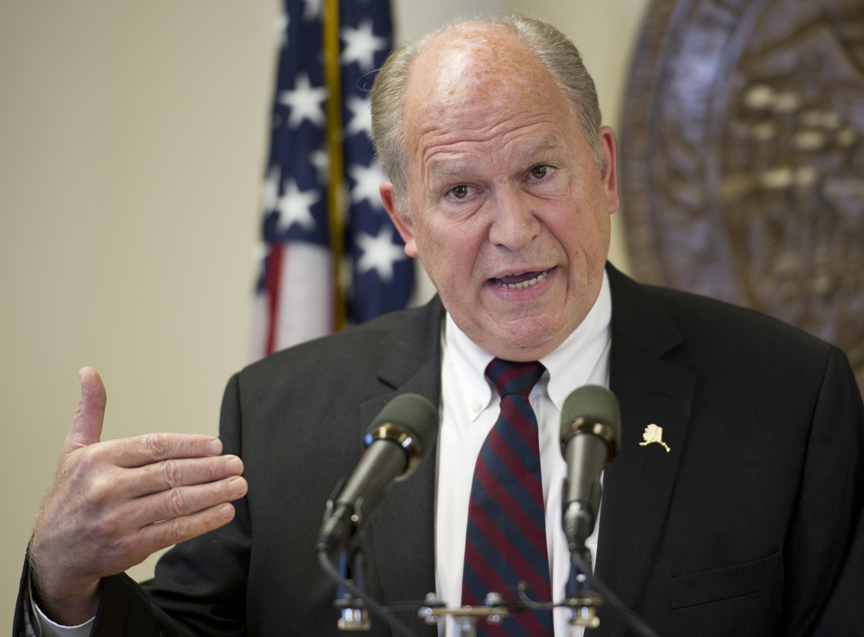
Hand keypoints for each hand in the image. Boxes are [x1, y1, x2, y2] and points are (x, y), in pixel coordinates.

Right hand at [30, 367, 247, 624]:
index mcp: (98, 460)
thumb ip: (90, 412)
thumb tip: (88, 371)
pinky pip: (173, 531)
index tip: (217, 445)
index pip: (155, 446)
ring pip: (176, 502)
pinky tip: (225, 511)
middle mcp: (106, 488)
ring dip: (214, 493)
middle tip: (237, 463)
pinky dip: (203, 521)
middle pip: (170, 473)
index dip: (190, 444)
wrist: (54, 554)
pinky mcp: (127, 548)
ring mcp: (117, 520)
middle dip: (210, 468)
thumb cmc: (71, 495)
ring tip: (239, 485)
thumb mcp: (74, 450)